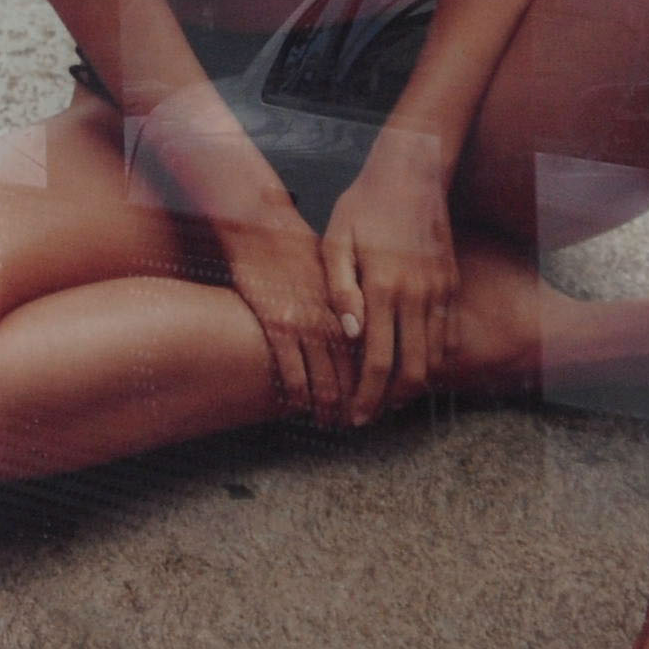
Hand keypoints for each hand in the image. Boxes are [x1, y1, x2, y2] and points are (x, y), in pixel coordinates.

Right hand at [218, 195, 362, 427]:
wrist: (263, 226)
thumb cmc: (302, 247)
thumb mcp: (344, 271)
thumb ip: (360, 303)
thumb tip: (373, 334)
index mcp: (358, 306)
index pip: (380, 358)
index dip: (385, 387)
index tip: (385, 404)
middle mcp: (338, 320)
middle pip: (358, 379)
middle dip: (362, 406)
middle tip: (360, 422)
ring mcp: (307, 325)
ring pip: (327, 384)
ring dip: (332, 410)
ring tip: (333, 422)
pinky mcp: (276, 326)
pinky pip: (292, 375)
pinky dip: (300, 397)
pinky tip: (301, 406)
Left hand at [325, 134, 460, 425]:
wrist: (413, 173)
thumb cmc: (362, 205)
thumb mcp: (335, 241)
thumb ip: (340, 289)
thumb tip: (351, 335)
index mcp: (383, 287)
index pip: (378, 360)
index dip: (366, 395)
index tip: (354, 415)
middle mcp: (418, 295)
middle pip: (412, 369)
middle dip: (390, 401)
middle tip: (368, 418)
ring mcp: (441, 290)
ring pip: (434, 357)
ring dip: (413, 385)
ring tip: (387, 400)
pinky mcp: (453, 284)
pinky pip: (449, 334)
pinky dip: (434, 360)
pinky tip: (413, 368)